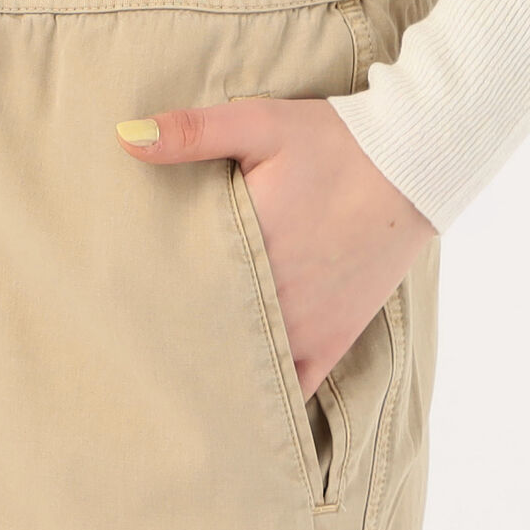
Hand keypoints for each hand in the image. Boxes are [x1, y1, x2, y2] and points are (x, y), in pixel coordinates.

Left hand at [115, 97, 435, 401]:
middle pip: (203, 335)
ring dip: (210, 370)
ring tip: (175, 376)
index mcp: (245, 248)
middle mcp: (272, 297)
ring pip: (242, 368)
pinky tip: (236, 405)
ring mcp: (305, 326)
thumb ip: (193, 132)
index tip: (116, 306)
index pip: (175, 291)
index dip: (142, 302)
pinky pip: (293, 386)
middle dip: (171, 339)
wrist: (412, 165)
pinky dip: (267, 395)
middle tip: (135, 345)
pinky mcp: (333, 338)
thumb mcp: (261, 123)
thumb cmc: (334, 143)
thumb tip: (125, 135)